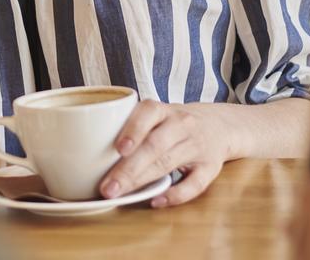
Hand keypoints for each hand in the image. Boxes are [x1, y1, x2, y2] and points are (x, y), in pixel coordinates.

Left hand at [99, 100, 229, 206]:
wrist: (219, 125)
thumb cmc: (173, 123)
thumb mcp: (157, 115)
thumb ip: (132, 126)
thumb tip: (89, 151)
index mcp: (164, 110)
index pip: (149, 113)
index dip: (133, 129)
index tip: (118, 148)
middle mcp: (182, 124)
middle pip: (154, 145)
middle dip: (128, 168)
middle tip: (107, 187)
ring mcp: (197, 146)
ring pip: (168, 163)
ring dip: (142, 180)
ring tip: (120, 193)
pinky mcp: (210, 167)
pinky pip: (194, 184)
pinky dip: (175, 194)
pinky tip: (156, 200)